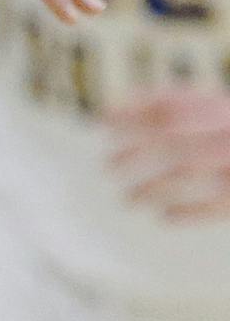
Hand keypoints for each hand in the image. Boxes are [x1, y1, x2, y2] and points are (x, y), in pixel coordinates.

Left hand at [106, 88, 229, 220]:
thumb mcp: (217, 110)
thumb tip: (113, 109)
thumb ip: (177, 102)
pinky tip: (165, 218)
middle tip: (108, 166)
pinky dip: (190, 212)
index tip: (103, 120)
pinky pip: (218, 205)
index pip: (173, 106)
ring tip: (128, 198)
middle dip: (136, 152)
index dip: (135, 112)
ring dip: (153, 187)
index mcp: (223, 110)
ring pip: (190, 171)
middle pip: (176, 139)